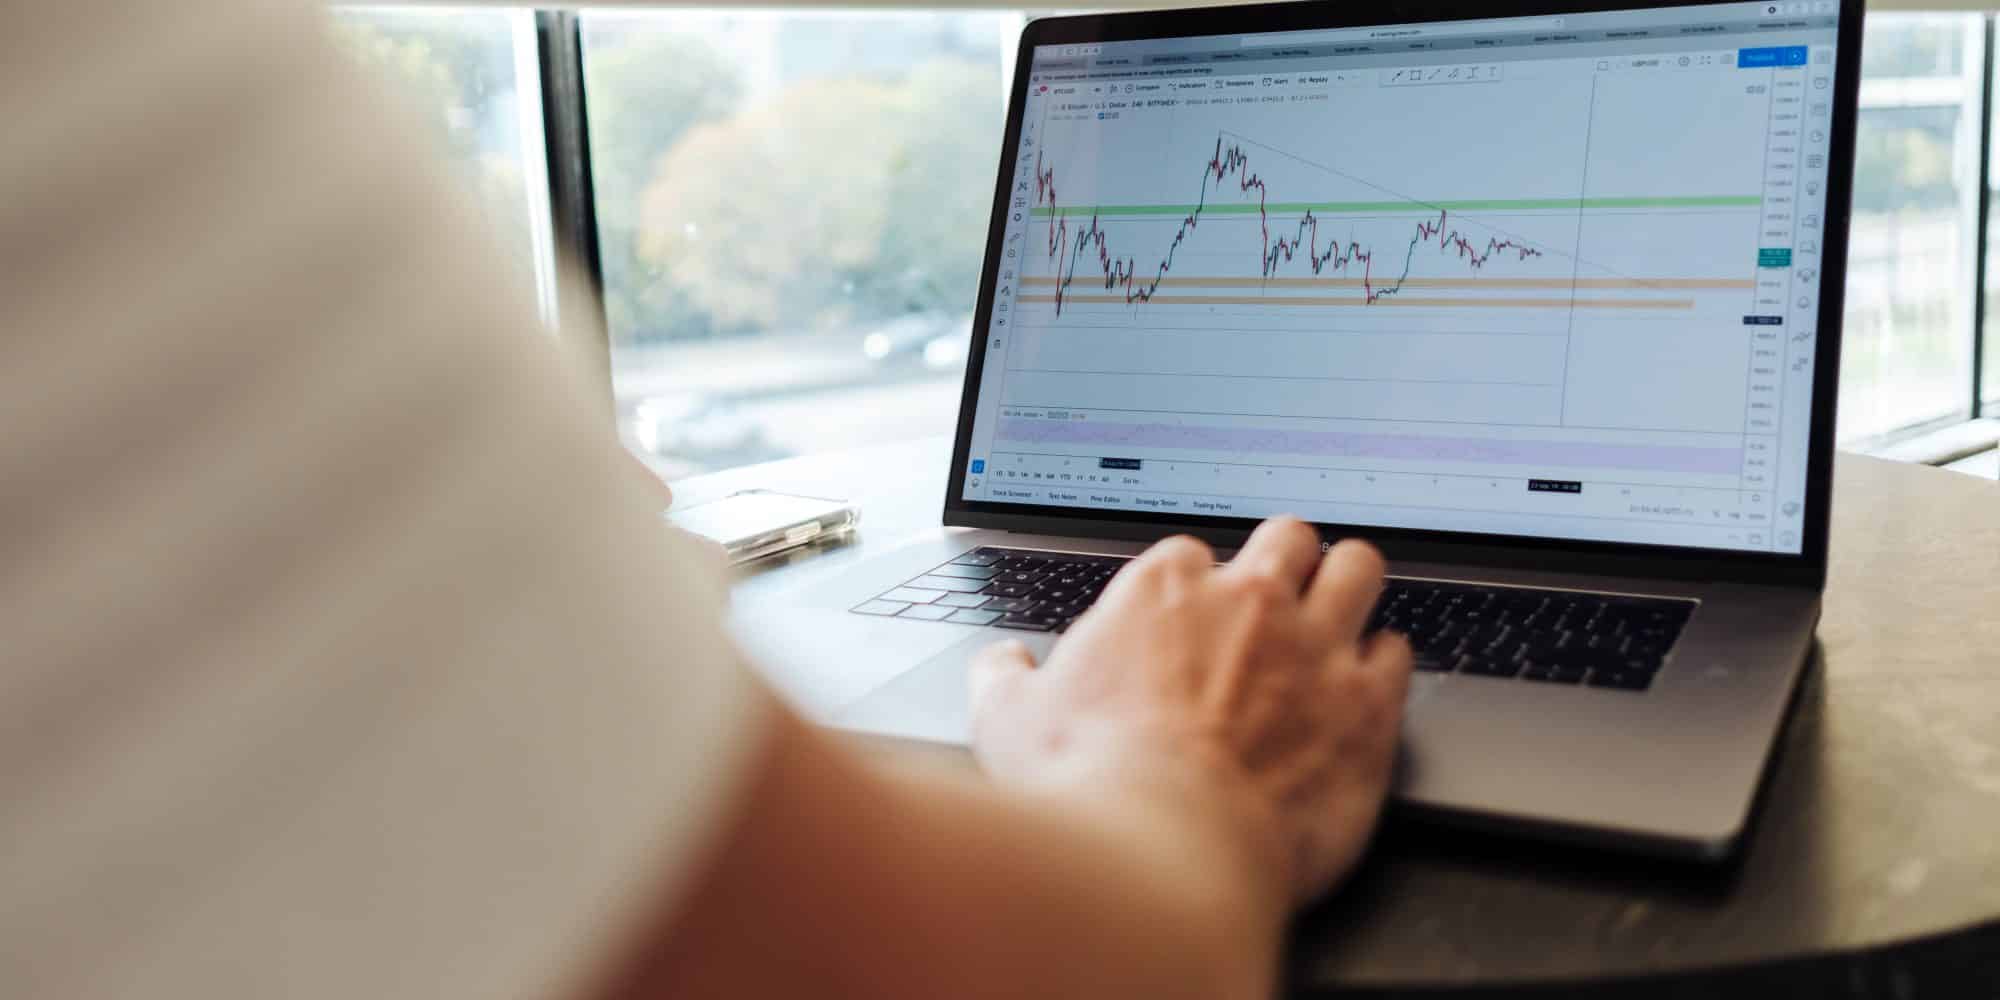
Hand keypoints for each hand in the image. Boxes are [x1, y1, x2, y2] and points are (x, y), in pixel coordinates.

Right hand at [969, 517, 1412, 908]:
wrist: (1162, 854)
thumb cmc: (1086, 789)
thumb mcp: (1007, 723)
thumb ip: (1005, 679)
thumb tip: (1001, 666)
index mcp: (1162, 592)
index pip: (1190, 554)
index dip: (1192, 588)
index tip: (1188, 619)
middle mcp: (1247, 600)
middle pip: (1287, 537)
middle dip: (1285, 560)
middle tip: (1275, 599)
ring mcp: (1315, 646)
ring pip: (1358, 568)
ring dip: (1349, 586)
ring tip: (1341, 610)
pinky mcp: (1367, 704)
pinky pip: (1399, 652)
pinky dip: (1385, 664)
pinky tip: (1369, 686)